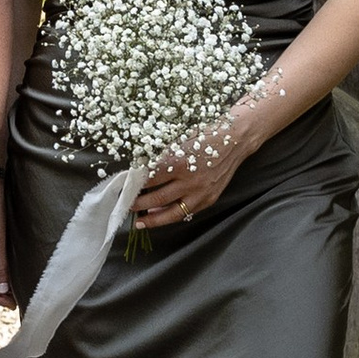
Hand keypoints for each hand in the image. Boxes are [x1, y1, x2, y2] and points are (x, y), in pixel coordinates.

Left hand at [131, 110, 252, 232]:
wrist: (234, 141)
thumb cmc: (205, 136)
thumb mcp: (180, 140)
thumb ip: (163, 156)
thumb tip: (144, 170)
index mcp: (179, 162)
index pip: (150, 178)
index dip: (135, 184)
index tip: (124, 186)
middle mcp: (190, 181)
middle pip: (157, 198)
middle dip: (138, 204)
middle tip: (125, 205)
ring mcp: (201, 193)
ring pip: (172, 212)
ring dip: (153, 219)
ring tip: (139, 222)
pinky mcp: (209, 199)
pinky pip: (187, 212)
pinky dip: (172, 216)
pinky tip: (161, 216)